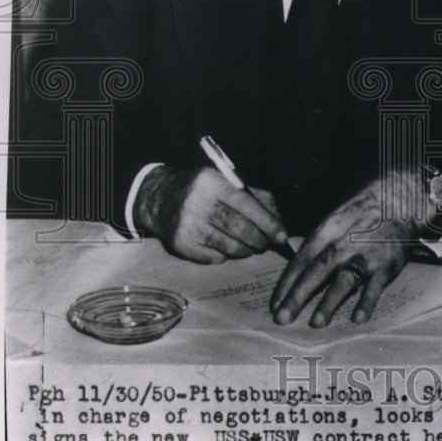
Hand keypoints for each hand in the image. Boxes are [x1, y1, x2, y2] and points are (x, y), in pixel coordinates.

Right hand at [134, 166, 288, 262]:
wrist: (158, 198)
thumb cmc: (202, 189)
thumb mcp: (226, 182)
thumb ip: (256, 197)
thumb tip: (279, 223)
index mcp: (212, 183)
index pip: (246, 205)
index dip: (268, 223)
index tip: (283, 236)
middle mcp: (197, 204)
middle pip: (239, 229)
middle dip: (260, 240)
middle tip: (268, 243)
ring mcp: (187, 226)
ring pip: (230, 247)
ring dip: (247, 250)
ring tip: (251, 246)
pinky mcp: (181, 245)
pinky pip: (215, 258)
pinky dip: (227, 255)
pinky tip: (227, 247)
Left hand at [270, 171, 430, 327]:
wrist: (400, 199)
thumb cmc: (362, 211)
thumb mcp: (335, 217)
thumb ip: (317, 242)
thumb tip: (294, 266)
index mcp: (327, 230)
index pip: (301, 259)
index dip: (286, 283)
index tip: (274, 305)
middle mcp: (343, 243)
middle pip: (317, 271)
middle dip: (298, 295)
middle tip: (282, 318)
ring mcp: (366, 255)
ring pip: (344, 280)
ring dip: (329, 302)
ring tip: (316, 323)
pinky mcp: (386, 264)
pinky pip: (375, 286)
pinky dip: (367, 302)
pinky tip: (357, 318)